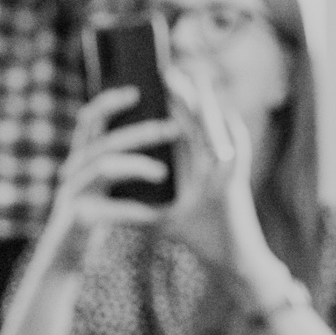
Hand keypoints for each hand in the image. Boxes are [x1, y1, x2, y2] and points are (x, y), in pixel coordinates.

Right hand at [41, 89, 188, 268]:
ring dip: (136, 166)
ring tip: (162, 173)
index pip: (90, 120)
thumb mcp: (103, 188)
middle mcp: (73, 171)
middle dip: (141, 132)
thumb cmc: (93, 220)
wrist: (67, 260)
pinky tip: (152, 215)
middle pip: (106, 140)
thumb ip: (117, 165)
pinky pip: (107, 209)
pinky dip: (130, 211)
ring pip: (104, 167)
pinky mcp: (77, 217)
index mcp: (81, 160)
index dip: (109, 103)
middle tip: (172, 128)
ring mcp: (72, 193)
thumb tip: (151, 137)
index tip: (136, 92)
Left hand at [158, 65, 279, 294]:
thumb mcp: (163, 220)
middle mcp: (214, 166)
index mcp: (198, 168)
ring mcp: (227, 175)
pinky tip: (228, 114)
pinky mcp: (236, 188)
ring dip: (207, 105)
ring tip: (194, 78)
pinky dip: (234, 135)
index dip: (172, 105)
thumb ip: (137, 210)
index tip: (156, 82)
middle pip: (198, 123)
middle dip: (183, 96)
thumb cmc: (202, 241)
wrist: (235, 265)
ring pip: (217, 132)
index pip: (183, 129)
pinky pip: (237, 155)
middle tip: (167, 69)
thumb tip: (98, 206)